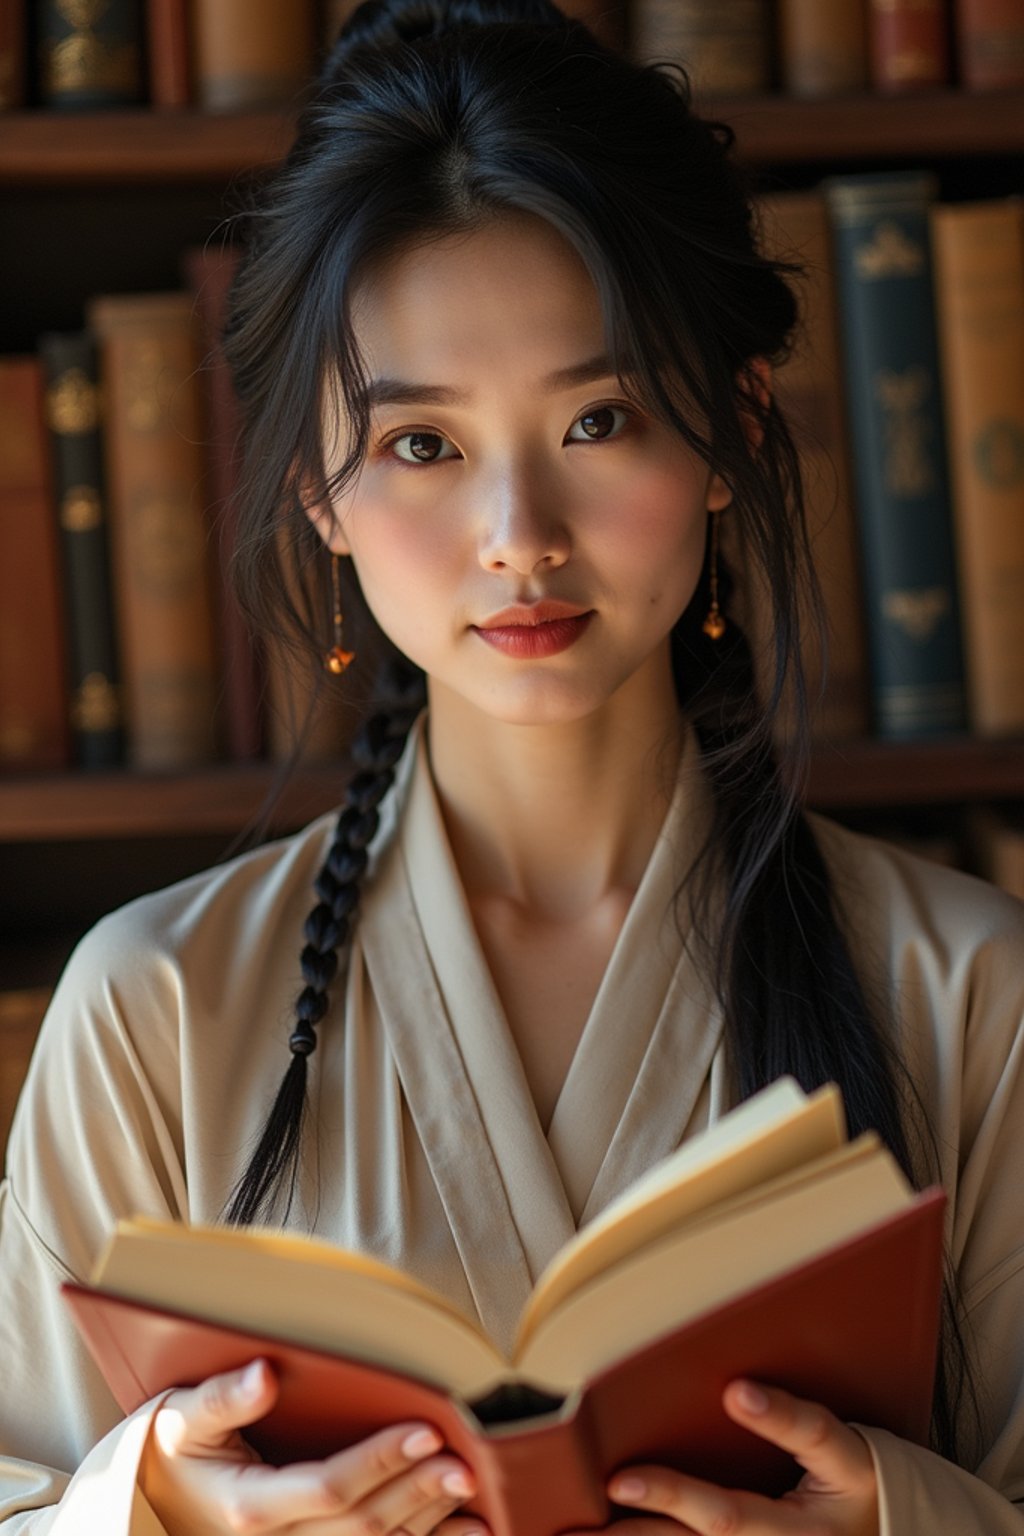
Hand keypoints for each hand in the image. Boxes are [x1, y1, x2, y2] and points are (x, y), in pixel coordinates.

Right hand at [138, 1357, 489, 1535]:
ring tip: (473, 1497)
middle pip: (359, 1525)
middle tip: (464, 1461)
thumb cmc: (166, 1452)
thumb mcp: (180, 1419)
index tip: (425, 1430)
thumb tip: (265, 1375)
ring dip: (426, 1526)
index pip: (328, 1488)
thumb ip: (223, 1399)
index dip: (380, 1462)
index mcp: (247, 1508)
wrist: (140, 1509)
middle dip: (416, 1492)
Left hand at [572, 1380, 878, 1535]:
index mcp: (845, 1477)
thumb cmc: (855, 1482)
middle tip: (620, 1481)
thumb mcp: (848, 1445)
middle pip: (736, 1519)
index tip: (738, 1392)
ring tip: (586, 1531)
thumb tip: (730, 1378)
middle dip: (674, 1500)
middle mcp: (807, 1533)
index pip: (815, 1437)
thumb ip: (798, 1413)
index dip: (779, 1416)